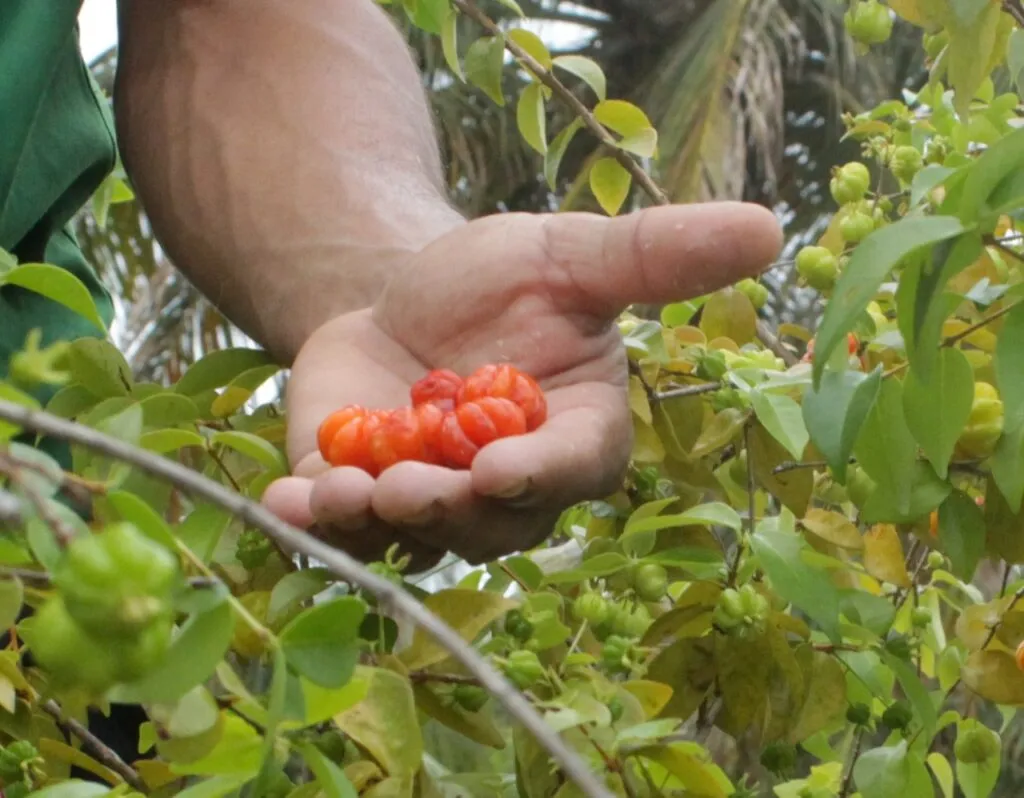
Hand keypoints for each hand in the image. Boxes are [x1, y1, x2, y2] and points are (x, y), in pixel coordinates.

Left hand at [261, 203, 781, 569]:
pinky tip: (285, 500)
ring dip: (377, 522)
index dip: (543, 475)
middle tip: (409, 486)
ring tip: (337, 494)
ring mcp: (437, 502)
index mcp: (576, 436)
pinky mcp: (367, 499)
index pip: (574, 469)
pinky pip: (346, 526)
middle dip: (451, 508)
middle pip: (491, 521)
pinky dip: (314, 519)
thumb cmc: (503, 282)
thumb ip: (656, 256)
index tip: (503, 470)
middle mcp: (512, 488)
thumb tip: (771, 226)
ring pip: (416, 535)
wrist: (407, 297)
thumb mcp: (572, 256)